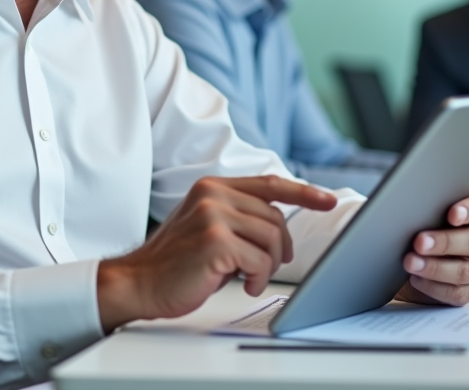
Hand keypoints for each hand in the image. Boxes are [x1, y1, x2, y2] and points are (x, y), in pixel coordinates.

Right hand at [95, 175, 336, 332]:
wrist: (140, 282)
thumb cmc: (176, 262)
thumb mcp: (207, 226)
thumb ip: (238, 215)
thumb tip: (280, 226)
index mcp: (213, 186)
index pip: (270, 184)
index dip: (304, 192)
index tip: (329, 200)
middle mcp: (214, 195)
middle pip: (277, 219)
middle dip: (279, 249)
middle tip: (262, 268)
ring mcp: (213, 215)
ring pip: (272, 239)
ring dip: (268, 266)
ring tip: (248, 277)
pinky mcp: (215, 241)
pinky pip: (260, 261)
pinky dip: (257, 279)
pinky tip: (241, 284)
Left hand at [394, 191, 468, 305]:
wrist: (421, 256)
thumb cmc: (428, 226)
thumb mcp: (431, 213)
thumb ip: (431, 208)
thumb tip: (410, 208)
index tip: (452, 214)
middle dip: (444, 242)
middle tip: (420, 242)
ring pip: (464, 271)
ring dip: (434, 268)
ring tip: (411, 263)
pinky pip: (456, 292)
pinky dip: (433, 286)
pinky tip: (416, 279)